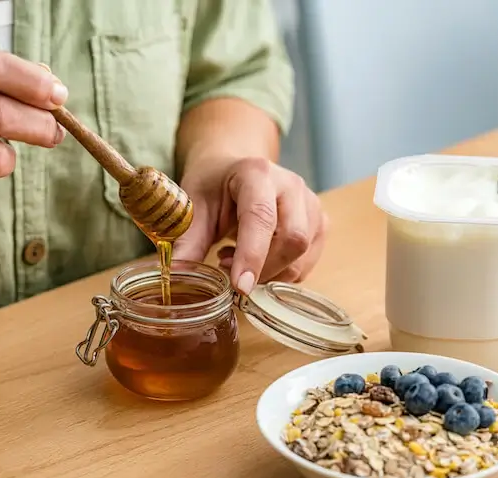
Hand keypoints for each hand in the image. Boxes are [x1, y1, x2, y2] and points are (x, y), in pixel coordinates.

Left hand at [174, 157, 328, 293]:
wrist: (234, 170)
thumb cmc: (214, 187)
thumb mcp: (194, 207)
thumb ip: (188, 241)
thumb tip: (177, 276)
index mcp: (257, 173)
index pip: (262, 217)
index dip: (252, 255)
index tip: (240, 286)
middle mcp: (291, 185)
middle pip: (293, 239)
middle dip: (263, 268)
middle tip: (227, 271)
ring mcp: (311, 204)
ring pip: (302, 256)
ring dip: (270, 272)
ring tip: (237, 262)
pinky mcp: (319, 223)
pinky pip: (307, 263)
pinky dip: (281, 272)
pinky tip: (258, 260)